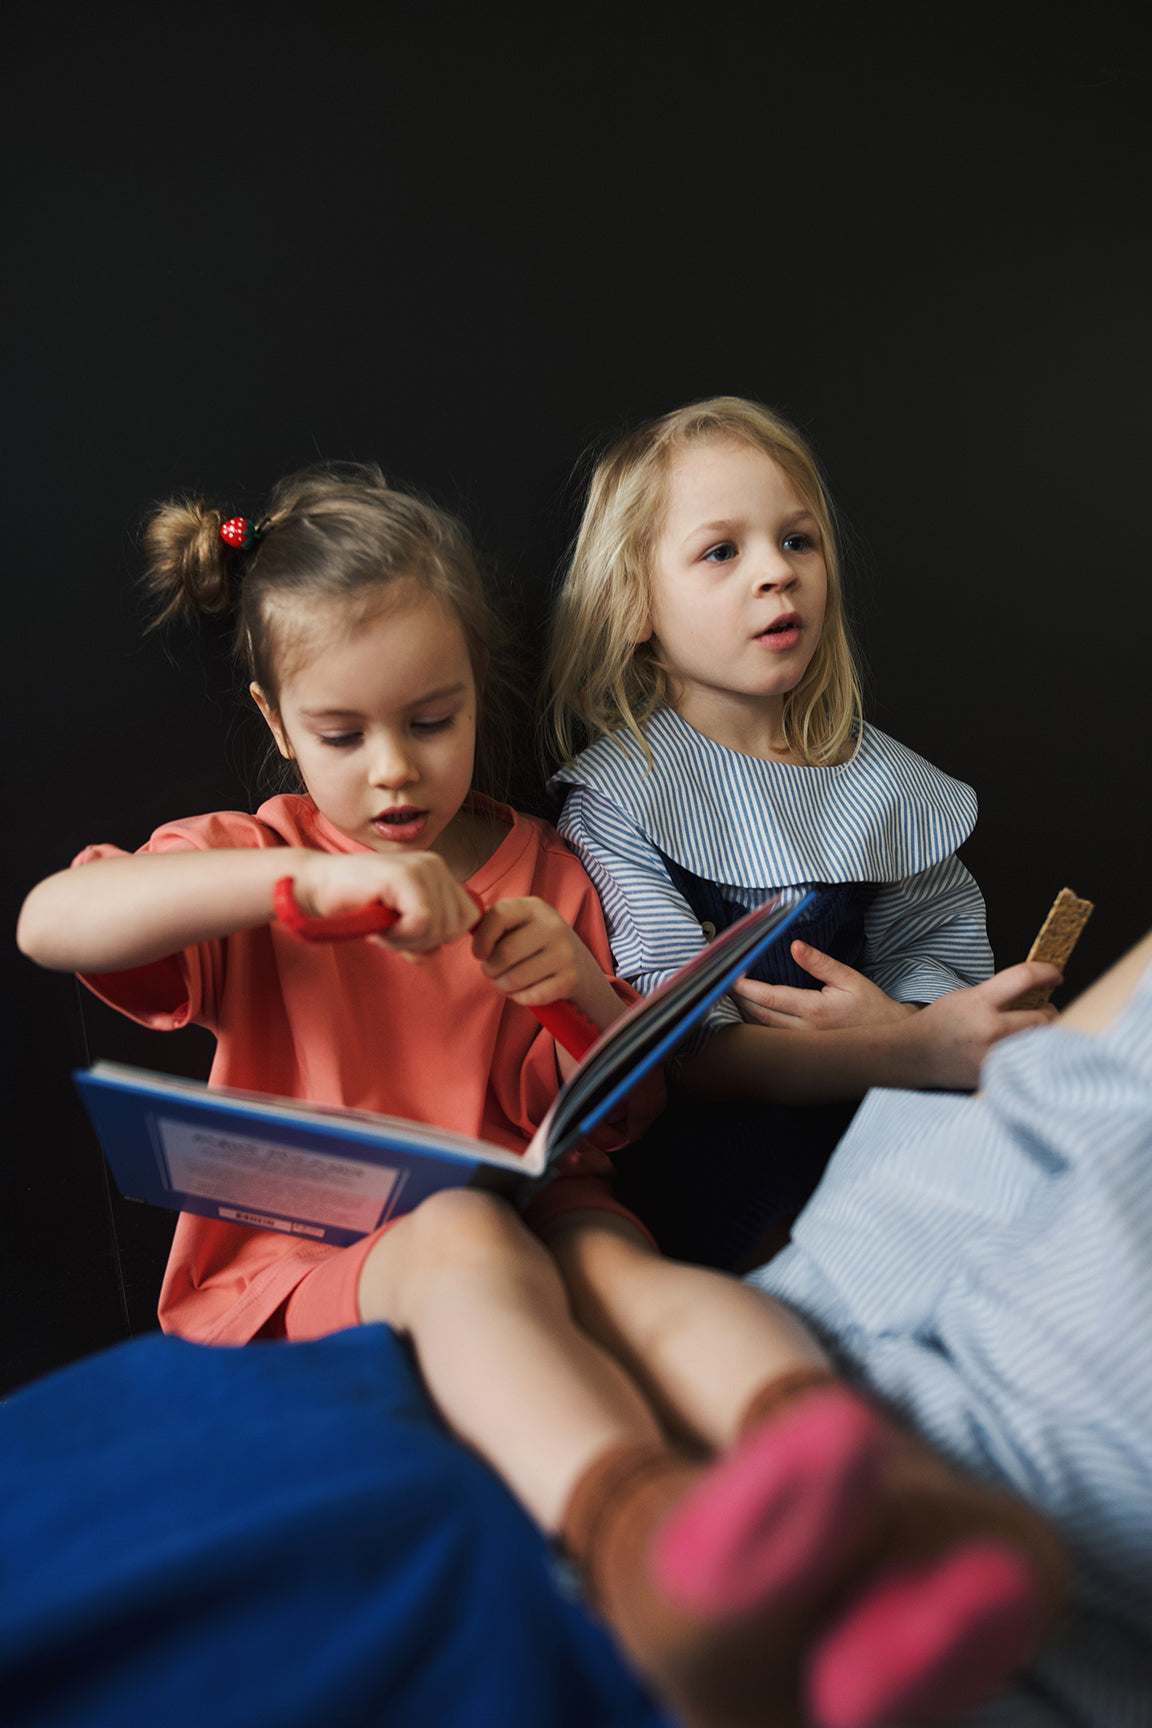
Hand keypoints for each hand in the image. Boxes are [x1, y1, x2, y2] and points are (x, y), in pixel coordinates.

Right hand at [291, 850, 478, 957]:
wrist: (316, 888)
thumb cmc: (355, 905)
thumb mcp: (398, 925)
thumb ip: (423, 938)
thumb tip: (434, 953)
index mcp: (439, 873)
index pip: (467, 918)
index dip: (437, 937)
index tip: (404, 931)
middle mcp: (436, 866)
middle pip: (456, 928)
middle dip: (422, 942)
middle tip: (389, 931)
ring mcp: (423, 868)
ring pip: (440, 928)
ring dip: (407, 941)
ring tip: (381, 926)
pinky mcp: (406, 876)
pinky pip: (422, 923)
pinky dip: (399, 936)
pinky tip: (379, 926)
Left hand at [471, 897, 589, 1006]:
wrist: (573, 957)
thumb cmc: (528, 938)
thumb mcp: (513, 921)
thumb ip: (487, 920)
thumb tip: (460, 923)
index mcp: (533, 907)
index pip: (498, 915)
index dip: (481, 939)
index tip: (479, 952)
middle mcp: (552, 926)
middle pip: (505, 953)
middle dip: (489, 968)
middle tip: (490, 971)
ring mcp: (564, 953)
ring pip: (516, 978)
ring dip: (501, 985)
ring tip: (502, 982)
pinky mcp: (570, 978)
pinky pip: (533, 996)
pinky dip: (519, 998)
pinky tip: (519, 991)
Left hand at [732, 941, 919, 1030]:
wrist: (887, 1037)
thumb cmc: (869, 1005)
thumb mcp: (849, 978)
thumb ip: (820, 962)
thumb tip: (795, 946)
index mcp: (814, 1010)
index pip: (769, 999)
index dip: (745, 987)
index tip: (730, 975)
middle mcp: (804, 1031)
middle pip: (757, 1015)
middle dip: (737, 998)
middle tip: (721, 981)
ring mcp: (802, 1044)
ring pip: (761, 1030)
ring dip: (742, 1012)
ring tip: (728, 994)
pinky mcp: (802, 1050)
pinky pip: (771, 1037)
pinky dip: (755, 1024)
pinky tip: (747, 1011)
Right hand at [910, 960, 1062, 1088]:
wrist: (914, 1056)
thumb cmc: (940, 1023)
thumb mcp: (965, 997)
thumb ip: (998, 994)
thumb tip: (1035, 991)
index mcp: (980, 1003)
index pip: (1025, 978)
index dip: (1048, 972)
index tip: (1057, 975)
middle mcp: (990, 1030)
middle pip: (1044, 1017)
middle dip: (1049, 1012)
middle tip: (1046, 1010)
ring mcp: (994, 1056)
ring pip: (1041, 1042)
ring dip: (1044, 1034)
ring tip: (1036, 1030)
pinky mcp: (996, 1076)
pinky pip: (1027, 1061)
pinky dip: (1030, 1053)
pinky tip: (1022, 1049)